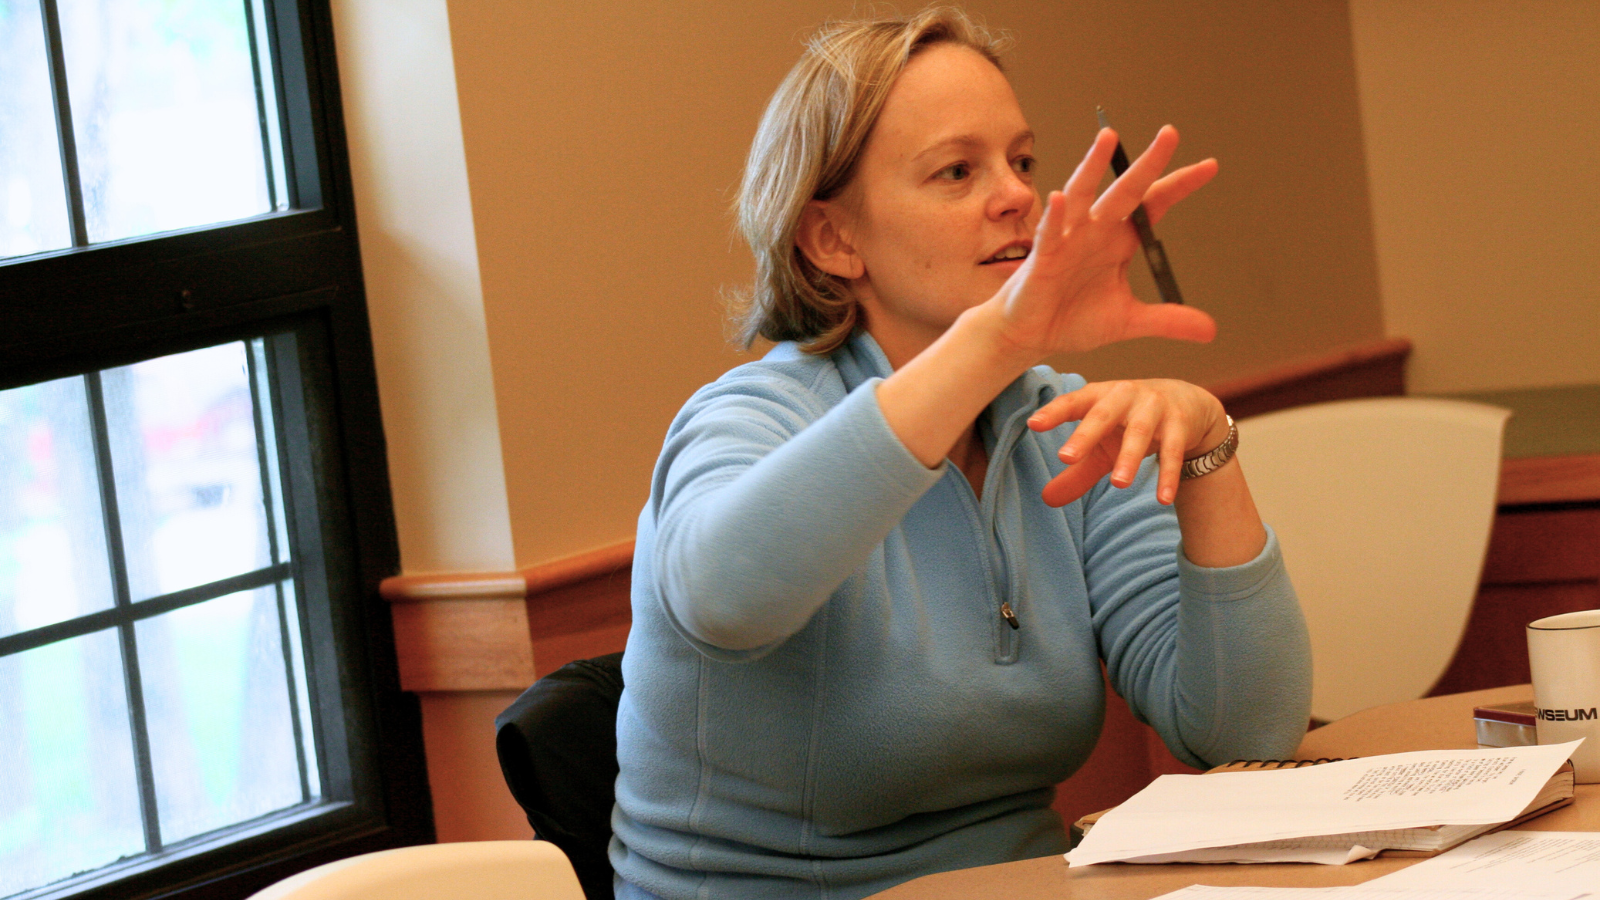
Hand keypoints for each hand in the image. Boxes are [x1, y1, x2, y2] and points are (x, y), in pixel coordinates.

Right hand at [985, 126, 1218, 360]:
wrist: (1031, 335)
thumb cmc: (1073, 318)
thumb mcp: (1127, 320)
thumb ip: (1166, 320)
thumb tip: (1211, 330)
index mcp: (1118, 241)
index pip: (1154, 206)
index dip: (1179, 185)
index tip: (1210, 166)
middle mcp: (1095, 231)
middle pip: (1126, 190)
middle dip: (1148, 164)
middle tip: (1171, 133)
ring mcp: (1067, 239)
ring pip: (1083, 194)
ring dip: (1093, 165)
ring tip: (1109, 138)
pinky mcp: (1042, 257)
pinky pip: (1049, 233)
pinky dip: (1055, 216)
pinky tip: (1060, 198)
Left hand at [1027, 379, 1228, 506]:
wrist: (1186, 402)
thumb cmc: (1130, 422)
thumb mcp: (1103, 444)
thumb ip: (1077, 470)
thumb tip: (1046, 499)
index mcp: (1098, 396)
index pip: (1072, 402)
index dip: (1053, 412)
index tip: (1033, 424)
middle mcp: (1124, 396)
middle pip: (1102, 415)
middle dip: (1085, 435)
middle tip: (1066, 458)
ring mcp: (1153, 407)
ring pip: (1139, 432)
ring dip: (1129, 457)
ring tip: (1119, 484)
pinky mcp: (1179, 423)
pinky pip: (1173, 451)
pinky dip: (1168, 475)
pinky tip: (1163, 499)